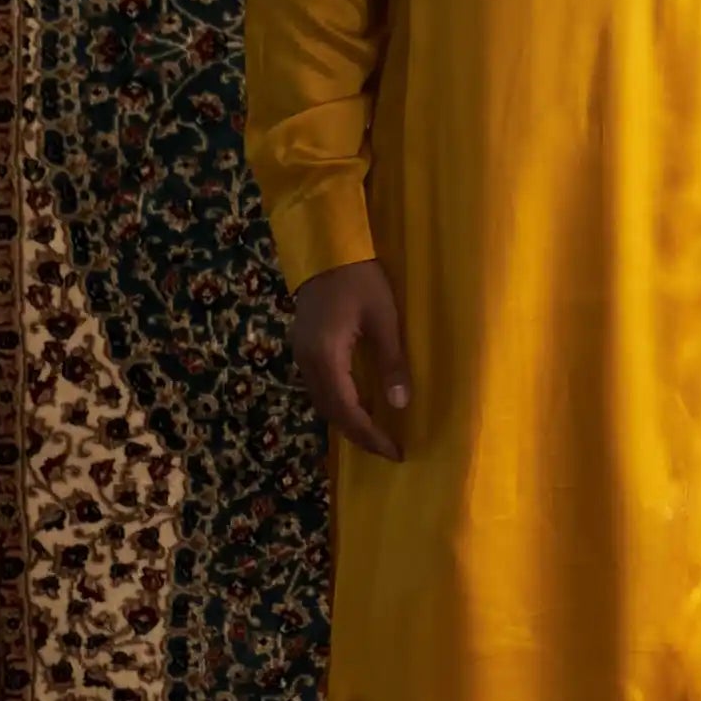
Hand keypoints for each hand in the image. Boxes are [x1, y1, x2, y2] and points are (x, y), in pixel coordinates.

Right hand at [291, 258, 410, 460]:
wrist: (326, 248)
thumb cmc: (360, 279)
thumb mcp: (384, 319)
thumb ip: (391, 363)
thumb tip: (399, 406)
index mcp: (326, 358)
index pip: (348, 411)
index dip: (371, 436)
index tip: (394, 452)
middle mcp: (308, 362)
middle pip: (331, 412)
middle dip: (359, 435)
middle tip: (387, 450)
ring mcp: (301, 354)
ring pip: (322, 402)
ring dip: (347, 421)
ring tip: (375, 434)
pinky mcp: (304, 346)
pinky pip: (320, 387)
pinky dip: (339, 404)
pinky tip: (358, 406)